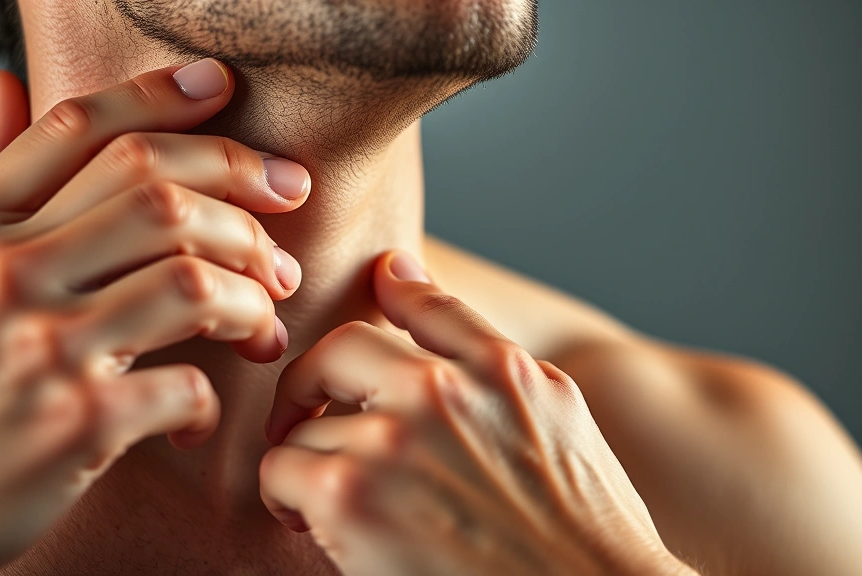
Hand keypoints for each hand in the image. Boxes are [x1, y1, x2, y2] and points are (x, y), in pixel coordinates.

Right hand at [0, 59, 309, 574]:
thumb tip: (2, 86)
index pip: (82, 128)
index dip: (164, 98)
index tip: (223, 91)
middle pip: (158, 190)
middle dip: (244, 202)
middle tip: (278, 244)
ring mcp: (39, 346)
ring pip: (194, 279)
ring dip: (252, 301)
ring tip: (262, 328)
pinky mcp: (77, 423)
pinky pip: (190, 386)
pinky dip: (212, 403)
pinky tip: (195, 419)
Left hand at [260, 252, 696, 575]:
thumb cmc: (580, 529)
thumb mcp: (557, 417)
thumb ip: (485, 348)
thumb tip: (405, 273)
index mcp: (502, 370)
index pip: (423, 299)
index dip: (386, 293)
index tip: (369, 298)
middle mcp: (445, 392)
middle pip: (336, 349)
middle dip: (312, 385)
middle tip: (308, 417)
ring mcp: (394, 440)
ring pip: (302, 420)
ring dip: (307, 455)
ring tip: (330, 492)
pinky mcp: (350, 496)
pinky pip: (281, 470)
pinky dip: (288, 497)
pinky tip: (315, 520)